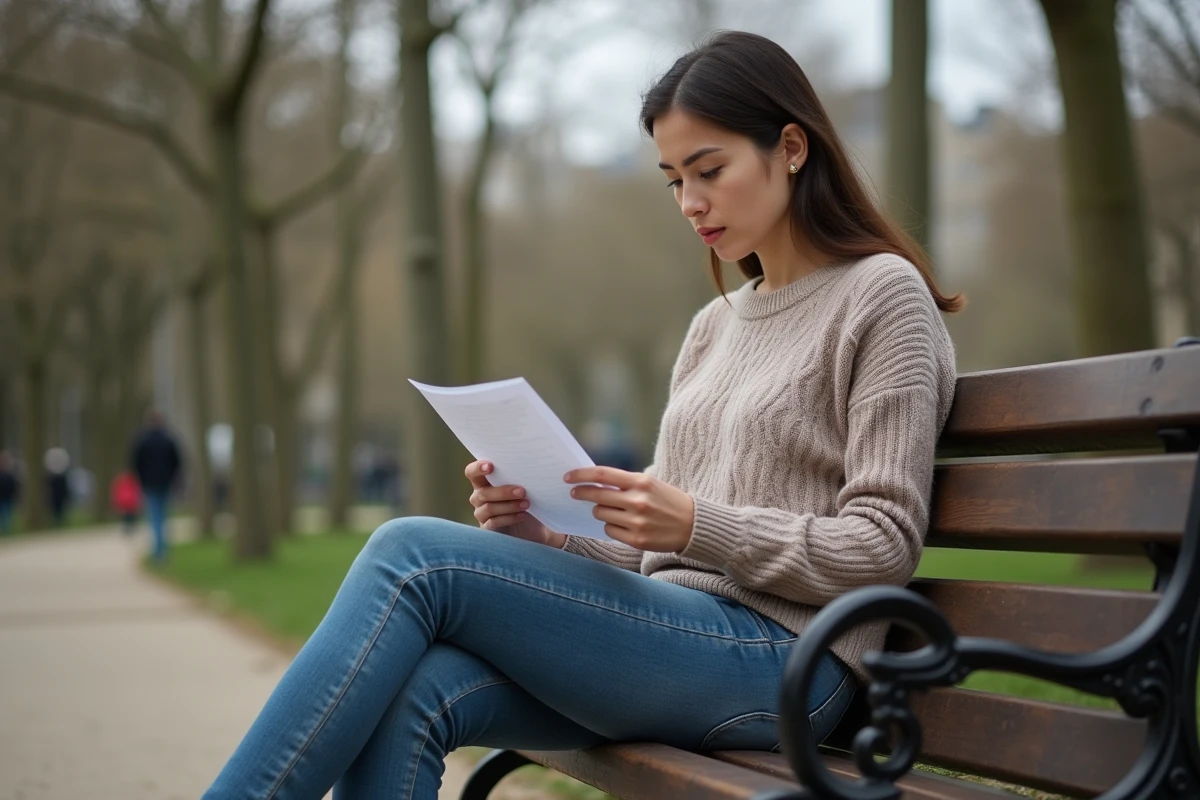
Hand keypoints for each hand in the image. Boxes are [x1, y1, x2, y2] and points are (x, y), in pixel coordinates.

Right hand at [465, 460, 566, 547]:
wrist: (535, 527)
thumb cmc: (527, 499)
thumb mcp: (525, 487)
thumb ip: (520, 476)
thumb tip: (530, 465)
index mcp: (484, 482)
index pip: (472, 473)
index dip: (477, 468)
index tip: (490, 466)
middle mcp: (479, 497)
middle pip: (483, 493)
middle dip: (503, 491)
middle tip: (522, 491)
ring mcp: (481, 514)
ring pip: (489, 508)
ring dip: (509, 505)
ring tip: (527, 504)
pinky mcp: (487, 528)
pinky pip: (494, 523)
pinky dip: (509, 518)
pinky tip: (522, 515)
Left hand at [564, 466, 694, 551]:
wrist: (693, 525)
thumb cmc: (668, 500)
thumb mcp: (650, 484)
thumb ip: (625, 483)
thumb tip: (593, 482)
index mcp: (641, 482)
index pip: (602, 475)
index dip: (581, 475)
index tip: (568, 477)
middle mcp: (638, 501)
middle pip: (597, 496)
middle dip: (581, 494)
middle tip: (574, 493)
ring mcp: (637, 522)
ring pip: (600, 515)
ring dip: (600, 511)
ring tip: (612, 510)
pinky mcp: (637, 540)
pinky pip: (610, 531)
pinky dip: (611, 527)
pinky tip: (623, 524)